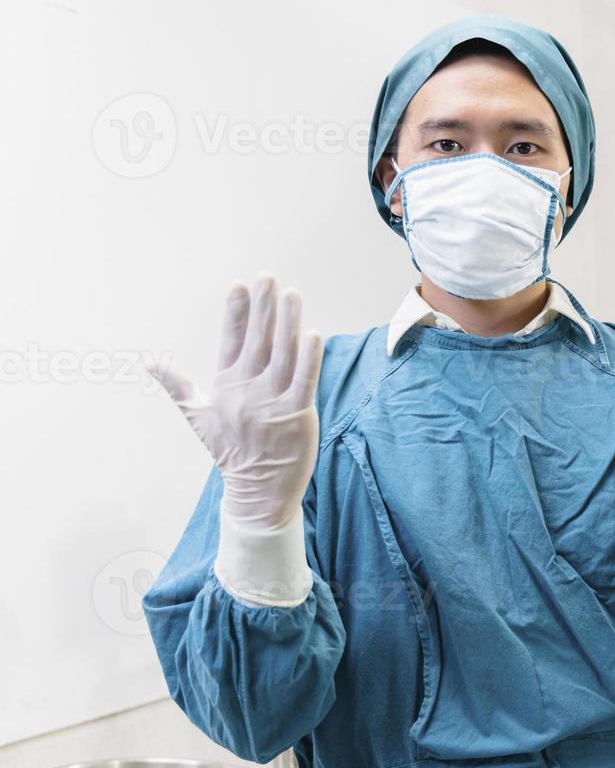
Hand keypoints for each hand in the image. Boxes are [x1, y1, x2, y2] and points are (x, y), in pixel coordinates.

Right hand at [147, 276, 324, 529]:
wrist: (257, 491)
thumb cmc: (230, 452)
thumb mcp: (198, 416)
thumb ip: (177, 385)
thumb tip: (147, 362)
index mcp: (227, 386)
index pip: (230, 342)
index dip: (235, 313)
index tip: (238, 284)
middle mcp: (248, 390)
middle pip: (257, 341)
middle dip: (262, 308)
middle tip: (266, 277)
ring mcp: (273, 402)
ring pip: (283, 354)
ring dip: (288, 323)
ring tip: (291, 294)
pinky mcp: (297, 414)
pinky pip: (305, 381)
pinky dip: (310, 358)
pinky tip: (313, 334)